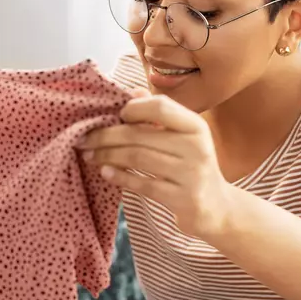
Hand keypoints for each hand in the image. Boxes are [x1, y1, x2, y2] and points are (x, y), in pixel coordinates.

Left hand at [81, 89, 235, 239]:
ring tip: (89, 155)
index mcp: (196, 126)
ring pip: (137, 158)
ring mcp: (191, 174)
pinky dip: (120, 177)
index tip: (114, 115)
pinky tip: (106, 172)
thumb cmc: (192, 165)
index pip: (160, 106)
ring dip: (107, 155)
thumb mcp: (183, 137)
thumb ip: (159, 114)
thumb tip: (130, 92)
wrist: (216, 207)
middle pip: (140, 134)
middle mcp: (196, 147)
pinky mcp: (183, 199)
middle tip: (84, 139)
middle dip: (106, 136)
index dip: (133, 108)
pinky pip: (142, 184)